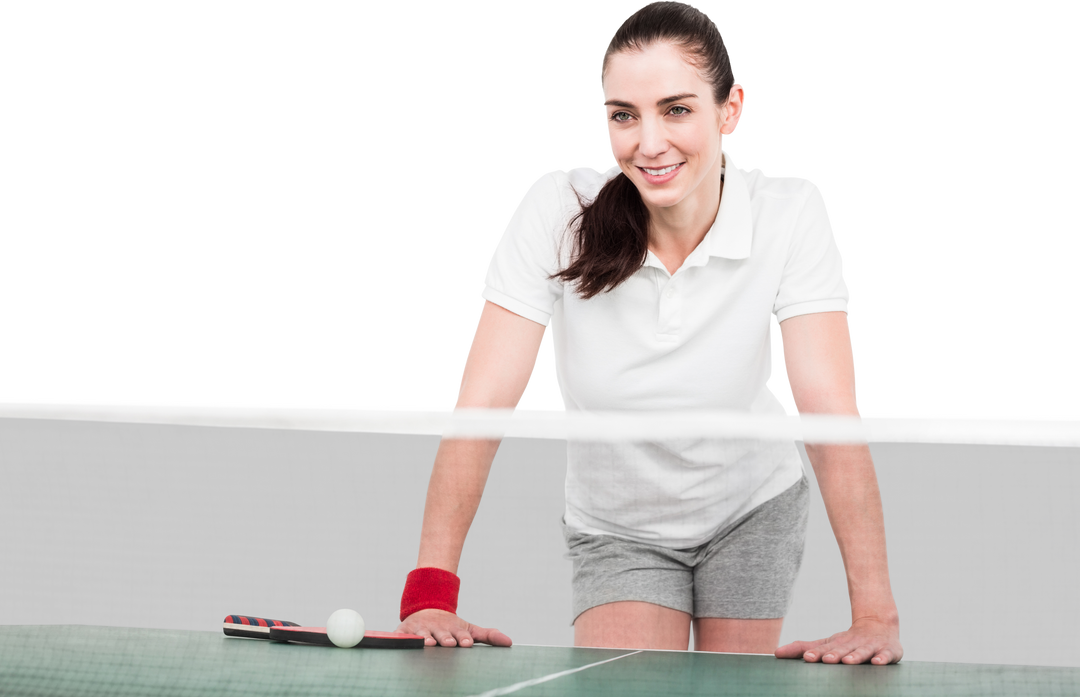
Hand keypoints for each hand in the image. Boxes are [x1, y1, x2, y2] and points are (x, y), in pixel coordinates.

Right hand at [395, 608, 512, 647]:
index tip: (467, 642)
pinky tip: (404, 641)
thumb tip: (510, 642)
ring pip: (424, 635)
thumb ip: (488, 636)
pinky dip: (402, 638)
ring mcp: (422, 630)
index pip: (461, 635)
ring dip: (427, 639)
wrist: (426, 611)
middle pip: (443, 635)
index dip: (463, 638)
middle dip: (447, 639)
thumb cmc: (450, 628)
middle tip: (450, 643)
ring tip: (429, 643)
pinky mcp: (405, 631)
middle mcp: (438, 630)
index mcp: (454, 630)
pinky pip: (402, 636)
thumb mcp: (469, 629)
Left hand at [775, 616, 902, 664]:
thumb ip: (802, 648)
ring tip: (847, 661)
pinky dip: (882, 658)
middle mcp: (853, 645)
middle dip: (834, 655)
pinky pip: (886, 655)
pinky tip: (877, 663)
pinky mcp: (889, 651)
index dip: (817, 653)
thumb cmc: (848, 641)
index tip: (807, 657)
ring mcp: (871, 647)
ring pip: (862, 652)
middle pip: (843, 650)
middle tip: (825, 660)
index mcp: (837, 644)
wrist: (879, 626)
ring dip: (855, 656)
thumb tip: (775, 653)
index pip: (825, 649)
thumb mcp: (826, 644)